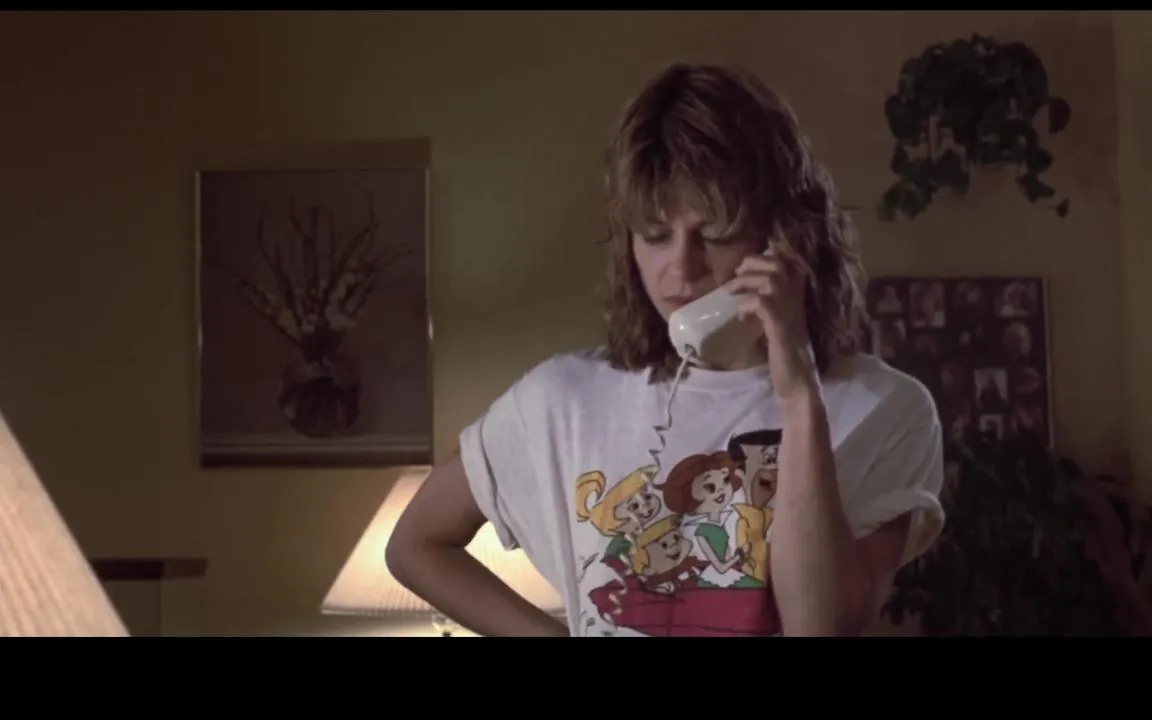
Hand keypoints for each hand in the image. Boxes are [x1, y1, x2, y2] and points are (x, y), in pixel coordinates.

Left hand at [727, 245, 818, 401]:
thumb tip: (747, 292)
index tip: (755, 253)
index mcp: (797, 297)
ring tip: (730, 291)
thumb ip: (768, 305)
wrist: (797, 380)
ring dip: (746, 281)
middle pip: (779, 264)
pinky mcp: (781, 328)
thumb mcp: (776, 322)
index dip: (775, 251)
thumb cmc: (785, 353)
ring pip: (771, 280)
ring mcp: (790, 313)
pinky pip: (762, 304)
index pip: (791, 263)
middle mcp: (797, 301)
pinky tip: (741, 316)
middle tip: (737, 272)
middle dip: (754, 262)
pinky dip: (747, 306)